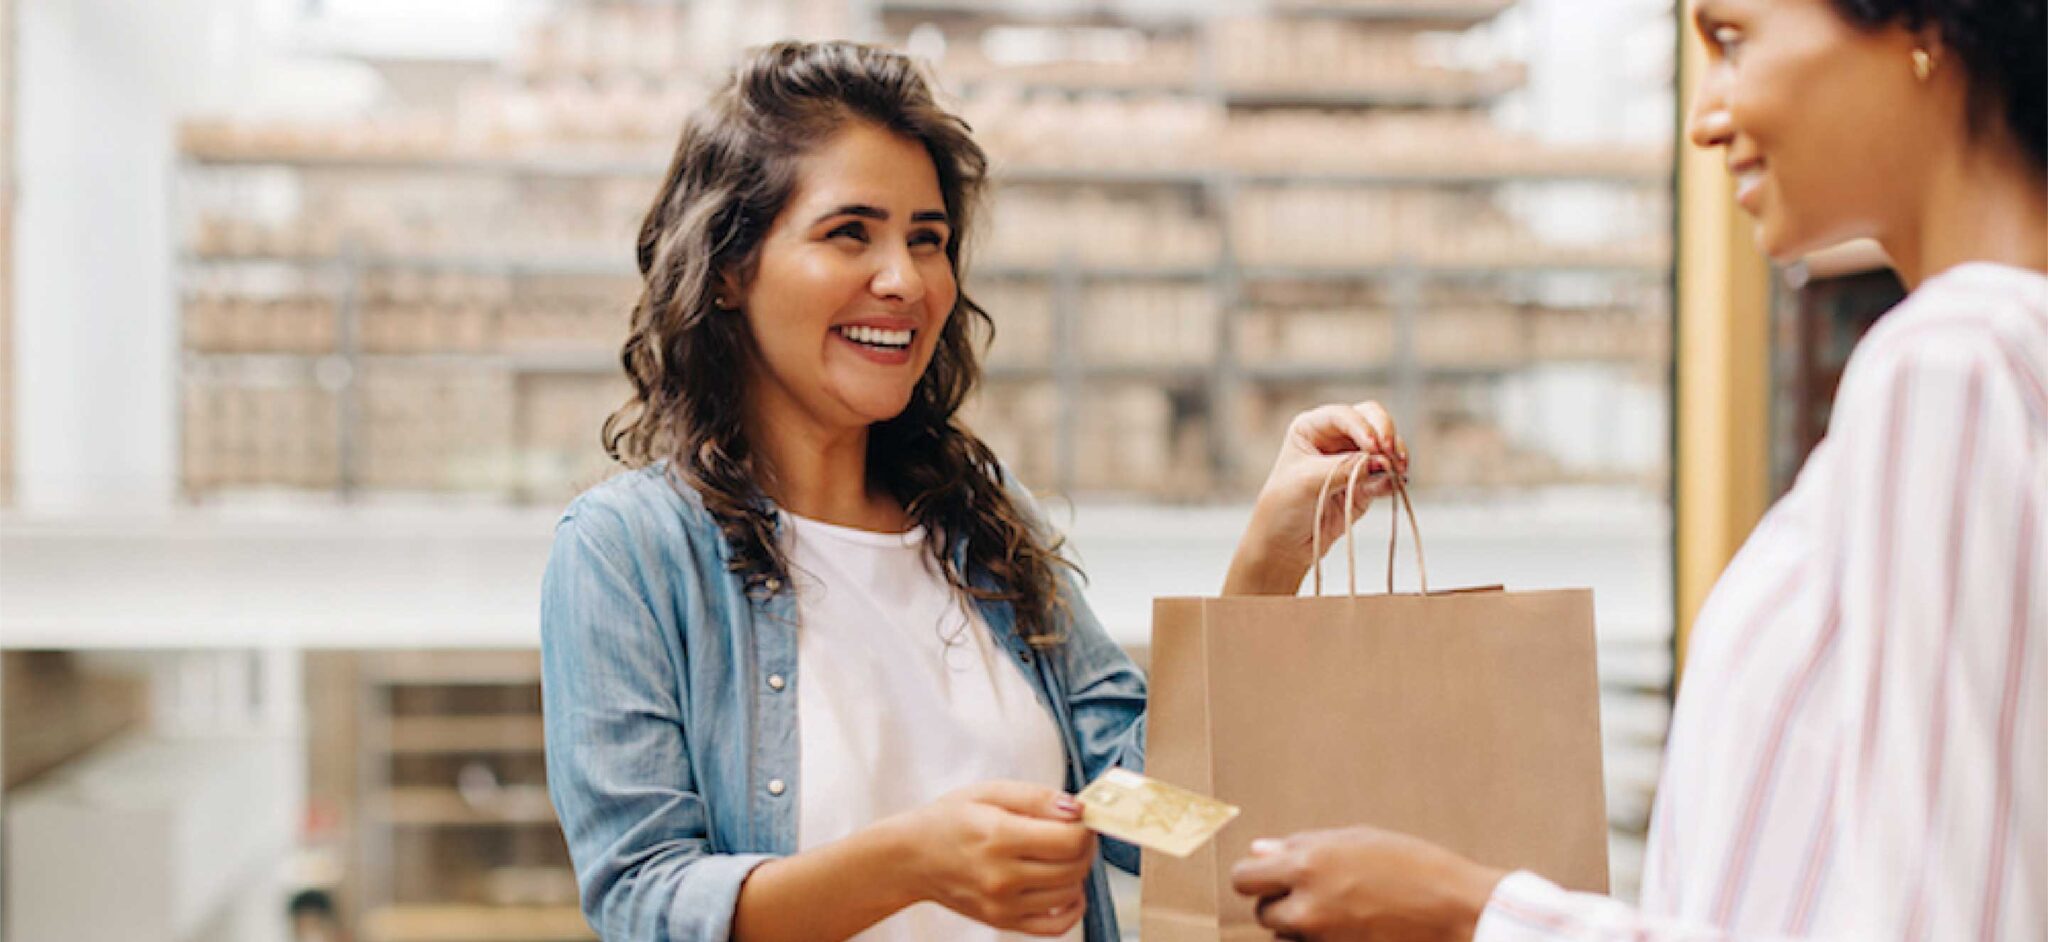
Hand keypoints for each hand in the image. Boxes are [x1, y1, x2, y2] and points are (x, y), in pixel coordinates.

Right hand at [895, 781, 1095, 936]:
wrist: (911, 859)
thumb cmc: (949, 820)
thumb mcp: (988, 792)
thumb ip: (1036, 797)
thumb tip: (1077, 808)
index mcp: (999, 837)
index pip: (1069, 840)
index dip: (1085, 826)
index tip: (1080, 817)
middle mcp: (1002, 876)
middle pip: (1074, 867)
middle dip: (1085, 846)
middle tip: (1074, 832)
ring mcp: (1003, 905)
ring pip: (1070, 893)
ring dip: (1078, 871)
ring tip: (1062, 854)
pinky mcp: (1003, 921)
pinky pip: (1056, 925)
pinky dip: (1072, 907)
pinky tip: (1065, 887)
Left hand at [1225, 402, 1408, 595]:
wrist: (1285, 544)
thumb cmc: (1282, 507)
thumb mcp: (1306, 482)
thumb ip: (1343, 469)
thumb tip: (1381, 461)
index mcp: (1312, 427)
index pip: (1344, 415)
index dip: (1363, 426)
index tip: (1374, 446)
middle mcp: (1335, 437)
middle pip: (1372, 419)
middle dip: (1386, 433)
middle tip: (1392, 454)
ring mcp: (1353, 459)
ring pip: (1386, 446)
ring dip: (1395, 456)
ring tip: (1398, 472)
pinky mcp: (1366, 484)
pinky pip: (1388, 475)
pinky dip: (1395, 478)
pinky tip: (1396, 485)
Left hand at [1228, 827, 1504, 941]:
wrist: (1457, 911)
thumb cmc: (1412, 866)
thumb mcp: (1356, 840)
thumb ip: (1301, 846)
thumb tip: (1258, 850)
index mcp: (1306, 865)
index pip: (1244, 879)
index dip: (1256, 877)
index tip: (1270, 876)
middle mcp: (1307, 905)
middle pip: (1263, 913)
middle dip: (1281, 903)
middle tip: (1316, 893)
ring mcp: (1322, 938)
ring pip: (1284, 937)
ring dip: (1298, 926)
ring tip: (1339, 911)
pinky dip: (1318, 940)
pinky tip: (1349, 926)